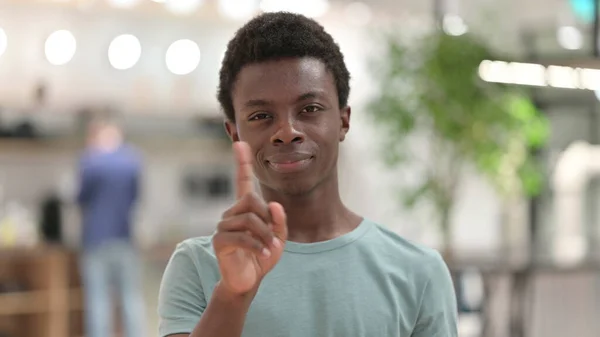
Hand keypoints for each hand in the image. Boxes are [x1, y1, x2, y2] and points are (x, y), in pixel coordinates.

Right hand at [213, 141, 287, 295]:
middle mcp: (232, 213)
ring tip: (270, 249)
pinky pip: (242, 236)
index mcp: (246, 209)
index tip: (240, 144)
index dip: (242, 162)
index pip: (242, 181)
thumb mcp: (278, 238)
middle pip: (252, 201)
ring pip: (249, 219)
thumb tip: (274, 205)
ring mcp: (223, 226)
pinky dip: (257, 246)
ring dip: (265, 235)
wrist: (248, 281)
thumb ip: (280, 222)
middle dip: (267, 219)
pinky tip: (263, 255)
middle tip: (274, 238)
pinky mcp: (219, 241)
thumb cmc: (262, 256)